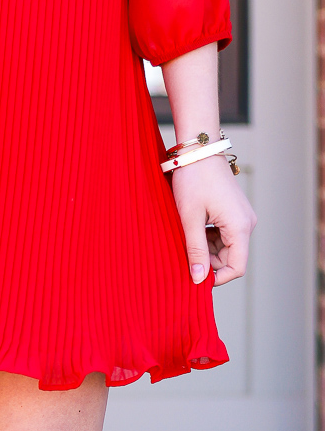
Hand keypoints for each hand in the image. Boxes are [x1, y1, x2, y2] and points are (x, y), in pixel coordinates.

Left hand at [172, 154, 256, 286]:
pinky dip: (207, 239)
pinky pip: (223, 236)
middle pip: (229, 259)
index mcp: (240, 226)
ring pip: (224, 249)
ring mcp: (241, 218)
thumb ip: (195, 251)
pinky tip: (193, 228)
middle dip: (207, 262)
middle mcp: (246, 224)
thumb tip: (198, 279)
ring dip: (205, 250)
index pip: (237, 267)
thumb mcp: (190, 219)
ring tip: (186, 235)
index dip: (217, 278)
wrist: (198, 151)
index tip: (195, 277)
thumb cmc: (193, 181)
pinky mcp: (234, 213)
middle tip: (184, 252)